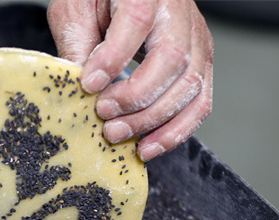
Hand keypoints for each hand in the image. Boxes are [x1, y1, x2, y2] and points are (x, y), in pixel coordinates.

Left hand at [47, 0, 213, 161]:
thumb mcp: (77, 10)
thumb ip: (77, 45)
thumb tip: (78, 92)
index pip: (136, 21)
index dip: (113, 58)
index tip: (89, 84)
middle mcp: (179, 11)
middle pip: (173, 58)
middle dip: (137, 98)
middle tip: (104, 116)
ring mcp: (196, 38)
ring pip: (191, 86)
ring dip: (154, 121)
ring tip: (119, 134)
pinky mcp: (201, 62)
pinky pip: (200, 103)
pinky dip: (176, 131)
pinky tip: (148, 146)